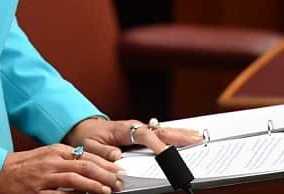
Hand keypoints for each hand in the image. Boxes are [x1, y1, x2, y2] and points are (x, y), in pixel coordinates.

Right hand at [0, 143, 124, 193]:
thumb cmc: (23, 165)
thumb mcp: (46, 155)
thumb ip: (66, 159)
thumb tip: (90, 165)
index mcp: (56, 150)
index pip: (86, 155)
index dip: (105, 163)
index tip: (117, 169)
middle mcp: (52, 161)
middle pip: (85, 166)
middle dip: (105, 174)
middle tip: (119, 180)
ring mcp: (45, 178)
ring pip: (76, 179)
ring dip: (95, 185)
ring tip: (108, 190)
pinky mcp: (38, 192)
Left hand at [63, 118, 203, 161]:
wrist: (84, 128)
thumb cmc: (87, 137)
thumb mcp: (89, 146)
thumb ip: (103, 152)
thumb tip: (118, 156)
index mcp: (123, 129)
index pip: (143, 136)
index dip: (156, 145)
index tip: (167, 154)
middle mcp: (135, 127)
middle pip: (160, 131)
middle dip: (178, 136)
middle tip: (196, 140)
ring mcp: (140, 129)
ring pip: (164, 131)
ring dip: (181, 134)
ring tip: (198, 137)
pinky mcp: (143, 134)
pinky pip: (162, 134)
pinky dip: (176, 135)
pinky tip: (188, 136)